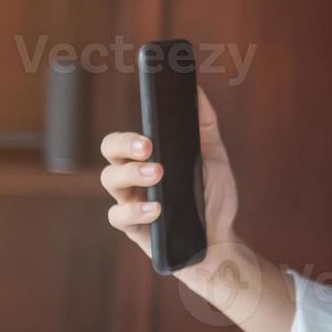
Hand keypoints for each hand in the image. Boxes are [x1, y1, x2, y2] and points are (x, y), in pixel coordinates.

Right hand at [99, 87, 240, 267]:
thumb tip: (196, 91)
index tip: (148, 132)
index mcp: (146, 159)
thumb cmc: (213, 198)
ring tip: (158, 174)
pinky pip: (119, 216)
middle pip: (109, 153)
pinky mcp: (133, 229)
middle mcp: (132, 178)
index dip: (129, 134)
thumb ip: (204, 125)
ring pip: (111, 180)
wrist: (221, 240)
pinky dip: (136, 211)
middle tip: (148, 146)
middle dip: (124, 145)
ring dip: (132, 174)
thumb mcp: (213, 158)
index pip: (123, 140)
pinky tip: (155, 209)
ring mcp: (130, 203)